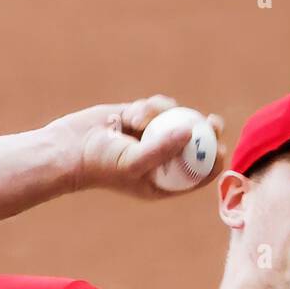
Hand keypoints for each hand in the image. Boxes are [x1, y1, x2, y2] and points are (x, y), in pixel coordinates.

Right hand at [52, 95, 226, 198]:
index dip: (213, 161)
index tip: (221, 147)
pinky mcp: (140, 118)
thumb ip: (163, 149)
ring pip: (174, 119)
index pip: (198, 174)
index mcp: (164, 181)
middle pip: (194, 145)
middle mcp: (160, 160)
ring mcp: (151, 137)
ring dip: (162, 115)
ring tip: (138, 122)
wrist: (68, 148)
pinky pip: (157, 107)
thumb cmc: (101, 164)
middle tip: (213, 121)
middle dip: (205, 132)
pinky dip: (148, 107)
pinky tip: (131, 114)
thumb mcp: (134, 162)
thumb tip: (191, 133)